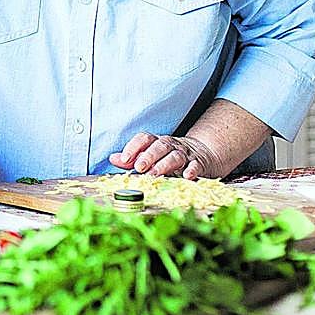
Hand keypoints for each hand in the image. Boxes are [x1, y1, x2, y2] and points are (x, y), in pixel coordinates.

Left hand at [109, 132, 223, 179]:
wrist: (201, 154)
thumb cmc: (169, 157)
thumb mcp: (150, 155)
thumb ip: (132, 159)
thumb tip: (112, 158)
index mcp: (156, 142)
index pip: (144, 138)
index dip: (134, 147)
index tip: (126, 159)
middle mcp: (170, 145)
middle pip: (159, 146)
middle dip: (148, 156)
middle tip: (139, 168)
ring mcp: (185, 153)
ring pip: (175, 156)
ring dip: (164, 165)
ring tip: (155, 174)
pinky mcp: (198, 163)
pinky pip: (196, 165)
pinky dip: (192, 170)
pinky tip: (187, 176)